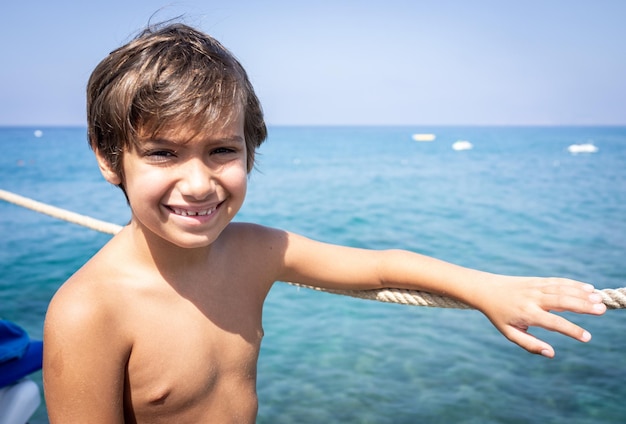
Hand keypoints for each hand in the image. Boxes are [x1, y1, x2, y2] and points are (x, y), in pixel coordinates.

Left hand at [477, 276, 605, 357]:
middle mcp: (533, 299)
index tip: (587, 337)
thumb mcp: (509, 333)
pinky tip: (589, 288)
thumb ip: (530, 344)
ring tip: (599, 299)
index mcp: (527, 314)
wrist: (485, 290)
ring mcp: (535, 287)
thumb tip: (551, 353)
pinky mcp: (537, 280)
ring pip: (562, 289)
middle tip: (602, 310)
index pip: (553, 323)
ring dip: (582, 293)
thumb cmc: (499, 315)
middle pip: (562, 302)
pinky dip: (574, 284)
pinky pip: (557, 281)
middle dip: (583, 306)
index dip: (571, 330)